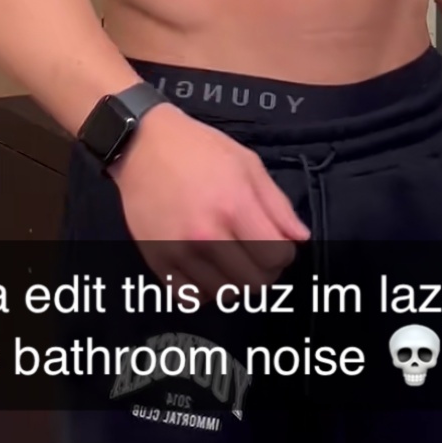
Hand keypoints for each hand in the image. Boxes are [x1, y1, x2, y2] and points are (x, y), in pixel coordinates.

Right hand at [110, 101, 309, 300]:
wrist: (142, 145)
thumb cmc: (199, 150)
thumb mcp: (248, 164)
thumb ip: (277, 205)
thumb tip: (300, 239)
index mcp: (234, 206)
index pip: (276, 257)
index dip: (284, 253)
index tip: (275, 242)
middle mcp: (207, 234)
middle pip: (254, 283)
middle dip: (264, 271)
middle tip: (255, 254)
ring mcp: (180, 251)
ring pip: (225, 294)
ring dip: (235, 282)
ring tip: (230, 260)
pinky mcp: (157, 261)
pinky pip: (191, 297)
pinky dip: (204, 290)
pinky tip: (206, 271)